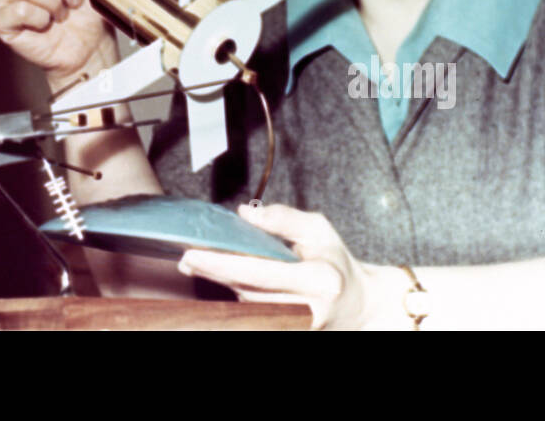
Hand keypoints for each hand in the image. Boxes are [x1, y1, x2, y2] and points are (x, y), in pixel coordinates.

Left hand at [177, 203, 403, 329]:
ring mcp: (298, 327)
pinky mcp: (289, 331)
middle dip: (213, 273)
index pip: (261, 272)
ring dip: (221, 283)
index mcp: (320, 280)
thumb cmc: (336, 261)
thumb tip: (245, 213)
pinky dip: (236, 293)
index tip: (194, 254)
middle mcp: (308, 309)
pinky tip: (219, 277)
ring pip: (247, 304)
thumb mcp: (319, 230)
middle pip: (247, 291)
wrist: (359, 305)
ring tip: (197, 263)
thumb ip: (283, 219)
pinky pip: (254, 313)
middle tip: (186, 258)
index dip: (223, 263)